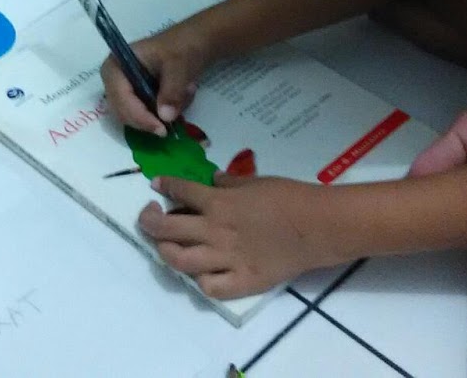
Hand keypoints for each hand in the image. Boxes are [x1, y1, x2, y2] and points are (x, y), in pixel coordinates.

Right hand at [100, 24, 212, 136]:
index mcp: (117, 64)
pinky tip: (183, 95)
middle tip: (174, 121)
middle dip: (150, 118)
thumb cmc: (183, 46)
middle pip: (123, 111)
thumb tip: (165, 117)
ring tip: (185, 93)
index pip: (120, 96)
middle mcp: (115, 78)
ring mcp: (126, 88)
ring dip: (161, 113)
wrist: (196, 41)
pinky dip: (165, 111)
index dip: (138, 115)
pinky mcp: (138, 96)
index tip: (161, 129)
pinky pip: (146, 114)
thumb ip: (172, 91)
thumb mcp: (179, 66)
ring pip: (136, 116)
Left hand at [137, 164, 333, 299]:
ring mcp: (225, 259)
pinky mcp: (241, 282)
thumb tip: (214, 179)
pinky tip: (202, 273)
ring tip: (166, 246)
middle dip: (149, 221)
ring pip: (179, 260)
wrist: (317, 226)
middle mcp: (214, 230)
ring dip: (166, 251)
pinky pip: (210, 288)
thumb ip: (230, 182)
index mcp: (218, 202)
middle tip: (148, 217)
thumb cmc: (289, 196)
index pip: (180, 190)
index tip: (157, 186)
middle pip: (167, 228)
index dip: (164, 186)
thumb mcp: (255, 181)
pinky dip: (201, 281)